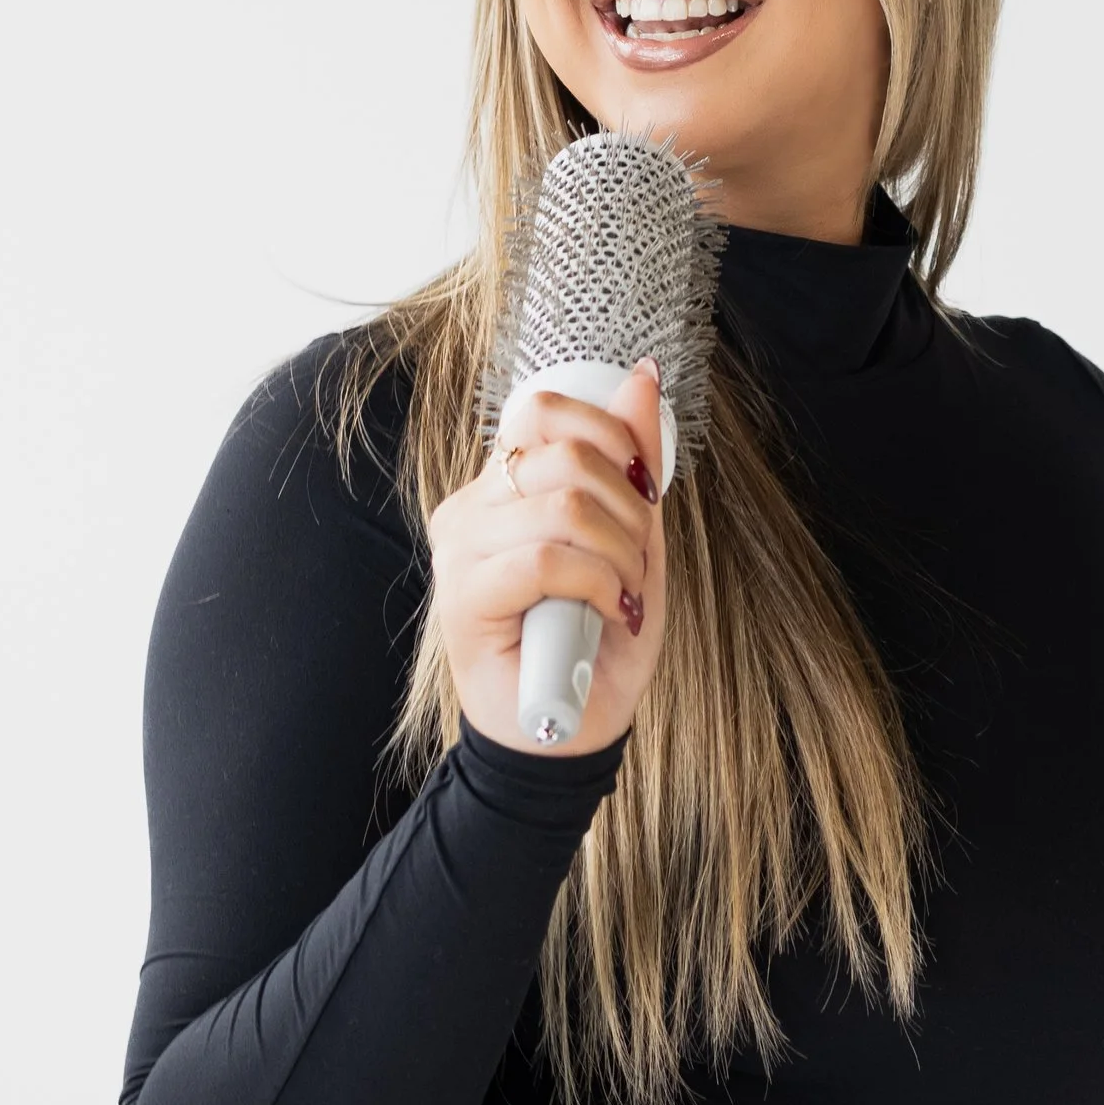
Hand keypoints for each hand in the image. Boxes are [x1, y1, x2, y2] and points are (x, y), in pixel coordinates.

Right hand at [426, 359, 667, 757]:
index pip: (544, 413)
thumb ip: (632, 463)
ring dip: (621, 554)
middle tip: (637, 561)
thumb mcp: (633, 541)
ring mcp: (460, 551)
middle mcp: (471, 508)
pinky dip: (599, 584)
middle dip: (629, 508)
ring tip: (622, 595)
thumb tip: (642, 375)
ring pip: (562, 504)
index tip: (643, 493)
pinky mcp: (464, 597)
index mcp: (502, 487)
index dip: (610, 438)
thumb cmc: (594, 639)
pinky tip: (605, 612)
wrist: (571, 729)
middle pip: (565, 454)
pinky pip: (547, 559)